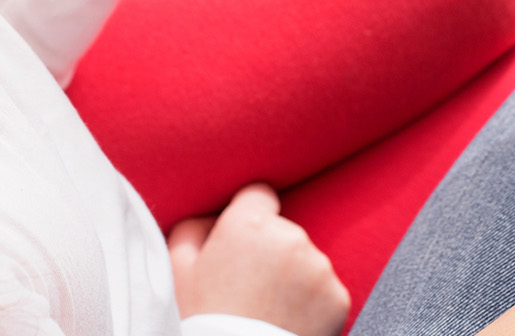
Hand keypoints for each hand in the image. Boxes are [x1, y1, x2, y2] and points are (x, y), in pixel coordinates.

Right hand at [167, 184, 349, 335]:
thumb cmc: (203, 320)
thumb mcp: (177, 271)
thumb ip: (192, 228)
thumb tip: (210, 217)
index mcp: (250, 224)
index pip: (259, 194)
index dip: (248, 217)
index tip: (242, 240)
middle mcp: (291, 237)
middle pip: (282, 232)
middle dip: (269, 252)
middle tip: (248, 287)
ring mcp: (319, 268)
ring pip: (305, 261)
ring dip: (292, 277)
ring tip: (267, 308)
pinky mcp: (338, 297)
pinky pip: (324, 291)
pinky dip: (311, 303)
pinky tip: (287, 320)